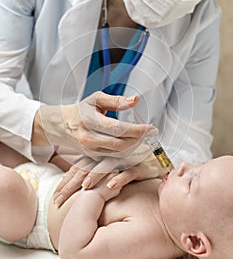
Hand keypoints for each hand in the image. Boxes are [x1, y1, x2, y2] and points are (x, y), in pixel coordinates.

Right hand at [32, 91, 156, 158]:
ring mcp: (90, 151)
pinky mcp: (92, 158)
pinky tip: (135, 144)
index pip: (118, 129)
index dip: (137, 130)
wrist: (62, 126)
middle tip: (151, 132)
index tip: (151, 128)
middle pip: (120, 144)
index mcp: (89, 122)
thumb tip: (135, 100)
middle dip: (139, 139)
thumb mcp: (96, 99)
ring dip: (135, 146)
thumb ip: (116, 100)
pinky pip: (114, 158)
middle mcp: (89, 139)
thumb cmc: (81, 110)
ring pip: (118, 153)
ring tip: (144, 136)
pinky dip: (127, 152)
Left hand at [53, 150, 159, 206]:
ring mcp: (124, 160)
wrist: (157, 162)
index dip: (66, 182)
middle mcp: (109, 157)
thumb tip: (75, 190)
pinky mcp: (140, 165)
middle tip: (61, 199)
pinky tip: (112, 186)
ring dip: (96, 177)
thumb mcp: (108, 172)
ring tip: (85, 188)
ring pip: (106, 167)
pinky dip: (120, 178)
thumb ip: (93, 176)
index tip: (55, 197)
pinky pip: (129, 171)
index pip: (79, 169)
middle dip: (73, 184)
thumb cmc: (130, 168)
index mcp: (99, 158)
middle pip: (88, 169)